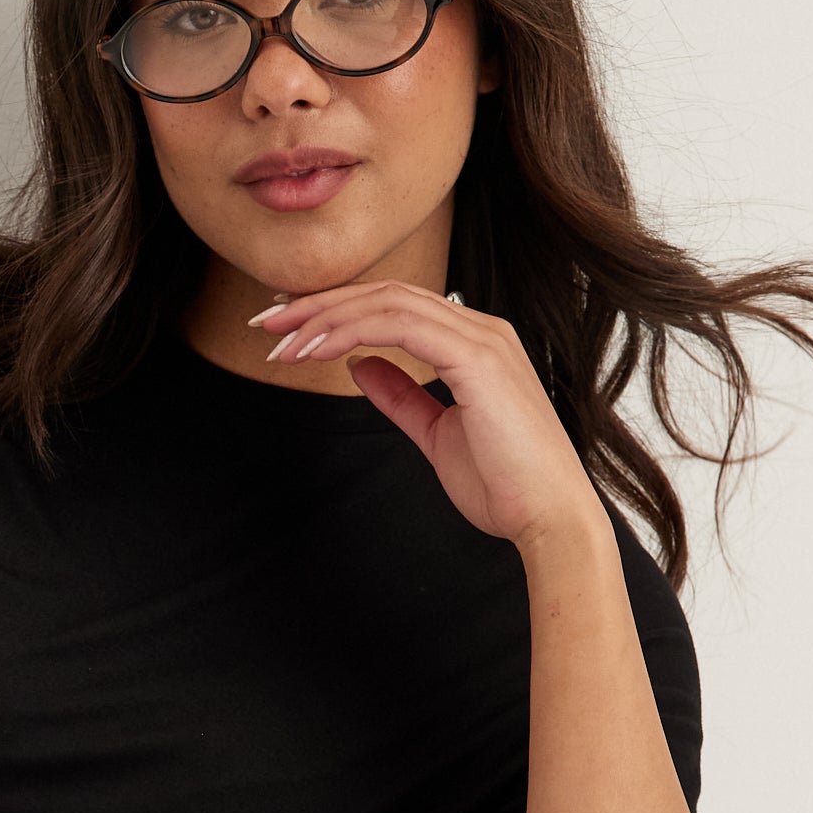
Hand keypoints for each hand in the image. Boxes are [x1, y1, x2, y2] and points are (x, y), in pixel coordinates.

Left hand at [251, 280, 599, 552]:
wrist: (547, 518)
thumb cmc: (502, 485)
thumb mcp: (435, 434)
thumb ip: (401, 396)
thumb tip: (359, 365)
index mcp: (474, 344)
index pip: (395, 307)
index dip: (338, 310)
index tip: (288, 326)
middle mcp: (481, 329)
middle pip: (386, 294)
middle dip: (319, 303)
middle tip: (265, 319)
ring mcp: (482, 339)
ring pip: (389, 302)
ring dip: (326, 317)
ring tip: (279, 340)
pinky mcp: (478, 358)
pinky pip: (401, 327)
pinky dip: (350, 332)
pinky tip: (314, 349)